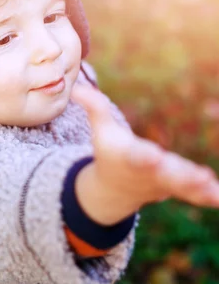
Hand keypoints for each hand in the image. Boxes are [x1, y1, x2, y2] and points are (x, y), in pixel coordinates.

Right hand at [71, 83, 218, 224]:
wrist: (114, 190)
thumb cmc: (110, 153)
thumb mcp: (102, 131)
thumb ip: (94, 108)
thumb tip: (77, 87)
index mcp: (129, 158)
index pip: (136, 157)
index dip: (144, 157)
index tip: (153, 156)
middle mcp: (148, 173)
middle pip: (164, 174)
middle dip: (179, 175)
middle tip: (198, 176)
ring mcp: (164, 184)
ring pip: (182, 185)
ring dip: (196, 186)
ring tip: (210, 183)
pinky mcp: (177, 189)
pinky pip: (194, 195)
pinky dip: (208, 197)